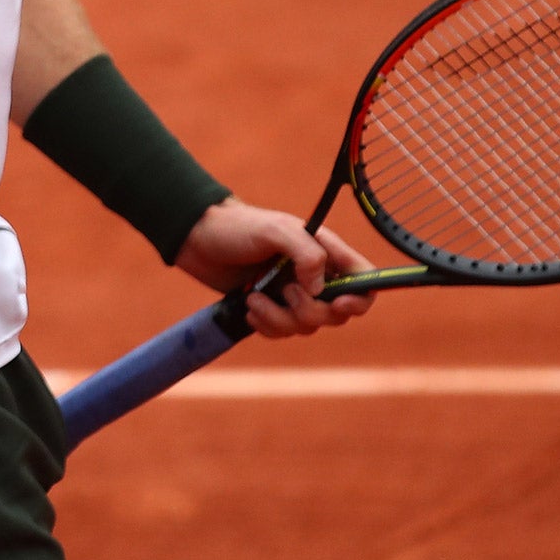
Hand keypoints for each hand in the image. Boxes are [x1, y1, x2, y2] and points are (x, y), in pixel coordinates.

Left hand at [174, 198, 376, 338]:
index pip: (363, 279)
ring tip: (254, 298)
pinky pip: (283, 332)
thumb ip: (306, 253)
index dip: (360, 298)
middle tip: (286, 294)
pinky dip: (267, 325)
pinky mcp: (271, 308)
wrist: (196, 239)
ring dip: (280, 319)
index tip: (339, 304)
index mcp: (324, 251)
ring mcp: (291, 294)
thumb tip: (320, 290)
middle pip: (336, 313)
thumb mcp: (274, 230)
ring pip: (307, 327)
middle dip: (310, 311)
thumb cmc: (237, 227)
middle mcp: (313, 275)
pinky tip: (249, 307)